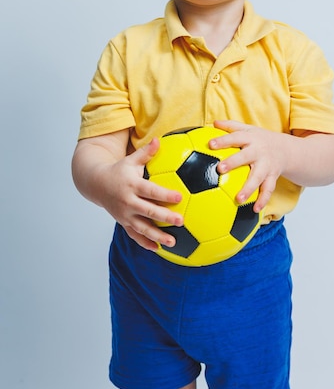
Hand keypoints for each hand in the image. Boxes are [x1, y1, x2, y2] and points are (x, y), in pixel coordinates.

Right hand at [73, 135, 183, 250]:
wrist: (97, 184)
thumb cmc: (120, 170)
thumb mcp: (131, 159)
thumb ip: (146, 152)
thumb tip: (158, 139)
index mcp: (132, 185)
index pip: (151, 190)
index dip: (165, 194)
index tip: (179, 197)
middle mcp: (128, 201)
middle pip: (149, 211)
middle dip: (165, 216)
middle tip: (181, 221)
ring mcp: (125, 215)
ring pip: (142, 228)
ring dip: (157, 236)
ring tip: (172, 242)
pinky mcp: (123, 223)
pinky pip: (135, 235)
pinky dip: (145, 243)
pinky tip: (158, 249)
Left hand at [209, 120, 289, 212]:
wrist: (287, 150)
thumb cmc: (260, 139)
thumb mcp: (248, 129)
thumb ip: (230, 126)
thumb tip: (212, 123)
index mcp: (251, 138)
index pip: (235, 137)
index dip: (223, 140)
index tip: (210, 144)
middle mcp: (259, 152)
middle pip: (246, 156)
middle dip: (234, 162)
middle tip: (220, 169)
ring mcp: (267, 166)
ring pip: (258, 178)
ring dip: (249, 188)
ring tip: (238, 199)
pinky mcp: (272, 177)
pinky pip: (268, 190)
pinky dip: (263, 200)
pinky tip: (255, 210)